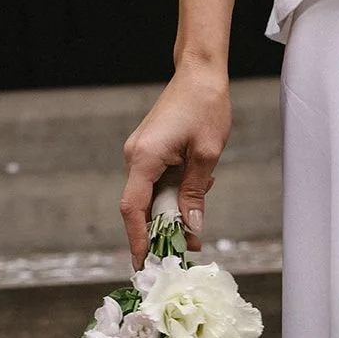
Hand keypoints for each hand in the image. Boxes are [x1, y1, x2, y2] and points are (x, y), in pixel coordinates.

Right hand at [120, 59, 231, 268]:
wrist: (200, 73)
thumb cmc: (205, 107)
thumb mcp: (206, 155)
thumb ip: (194, 194)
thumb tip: (191, 229)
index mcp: (144, 158)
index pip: (133, 209)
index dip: (137, 239)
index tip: (143, 264)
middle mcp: (135, 157)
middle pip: (140, 208)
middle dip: (160, 233)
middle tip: (183, 252)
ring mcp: (141, 154)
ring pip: (151, 197)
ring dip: (171, 214)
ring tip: (195, 226)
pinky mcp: (150, 152)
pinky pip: (157, 183)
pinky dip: (173, 195)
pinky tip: (196, 191)